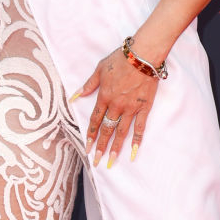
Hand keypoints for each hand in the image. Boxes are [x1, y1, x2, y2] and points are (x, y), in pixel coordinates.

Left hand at [74, 49, 158, 167]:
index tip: (87, 148)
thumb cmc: (120, 60)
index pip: (95, 120)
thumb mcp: (99, 69)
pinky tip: (133, 153)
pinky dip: (137, 141)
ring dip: (115, 148)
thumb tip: (74, 97)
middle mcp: (116, 106)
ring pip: (121, 133)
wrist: (143, 56)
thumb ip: (88, 85)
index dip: (90, 135)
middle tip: (96, 162)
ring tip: (111, 163)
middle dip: (101, 147)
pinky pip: (140, 128)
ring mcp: (131, 109)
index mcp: (104, 96)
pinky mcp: (144, 108)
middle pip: (107, 130)